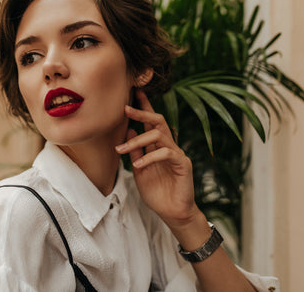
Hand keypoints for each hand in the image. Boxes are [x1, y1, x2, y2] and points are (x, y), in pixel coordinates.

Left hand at [115, 89, 197, 228]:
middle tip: (125, 108)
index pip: (151, 122)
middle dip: (142, 111)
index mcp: (157, 146)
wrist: (172, 212)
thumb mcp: (139, 170)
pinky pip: (166, 153)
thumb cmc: (157, 192)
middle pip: (158, 120)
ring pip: (159, 135)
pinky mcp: (183, 164)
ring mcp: (177, 153)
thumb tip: (129, 130)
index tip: (134, 91)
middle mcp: (168, 146)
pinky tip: (137, 164)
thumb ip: (136, 151)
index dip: (144, 106)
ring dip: (137, 140)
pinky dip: (149, 157)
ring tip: (121, 149)